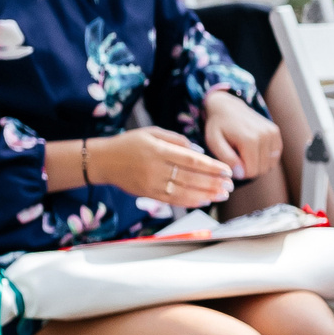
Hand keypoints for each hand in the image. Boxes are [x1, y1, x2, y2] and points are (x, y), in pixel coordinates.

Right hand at [93, 126, 236, 206]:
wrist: (103, 161)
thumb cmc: (130, 143)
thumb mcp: (152, 133)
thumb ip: (177, 141)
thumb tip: (199, 152)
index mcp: (159, 150)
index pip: (191, 161)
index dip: (211, 167)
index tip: (227, 170)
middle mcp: (156, 168)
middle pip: (191, 178)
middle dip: (213, 183)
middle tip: (230, 185)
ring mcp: (152, 183)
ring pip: (184, 191)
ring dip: (206, 194)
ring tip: (223, 194)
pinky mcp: (148, 194)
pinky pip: (173, 200)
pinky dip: (190, 201)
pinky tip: (204, 201)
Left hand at [202, 90, 281, 183]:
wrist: (227, 107)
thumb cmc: (218, 127)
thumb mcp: (214, 142)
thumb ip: (227, 159)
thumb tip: (241, 173)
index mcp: (250, 140)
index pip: (251, 172)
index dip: (240, 172)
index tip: (231, 163)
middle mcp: (265, 136)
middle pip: (262, 169)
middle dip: (249, 168)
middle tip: (236, 157)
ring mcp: (272, 133)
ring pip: (269, 164)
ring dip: (257, 162)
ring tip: (244, 152)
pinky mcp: (276, 132)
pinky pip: (274, 156)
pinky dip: (264, 157)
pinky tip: (253, 150)